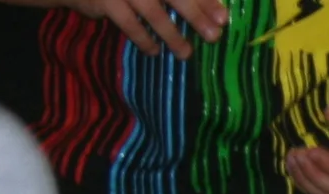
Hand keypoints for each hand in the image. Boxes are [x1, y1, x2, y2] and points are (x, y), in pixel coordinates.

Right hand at [69, 0, 225, 57]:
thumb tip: (211, 10)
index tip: (223, 17)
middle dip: (196, 14)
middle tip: (214, 35)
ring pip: (153, 11)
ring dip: (171, 34)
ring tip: (185, 53)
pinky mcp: (105, 1)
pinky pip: (128, 23)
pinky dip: (143, 38)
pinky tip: (154, 50)